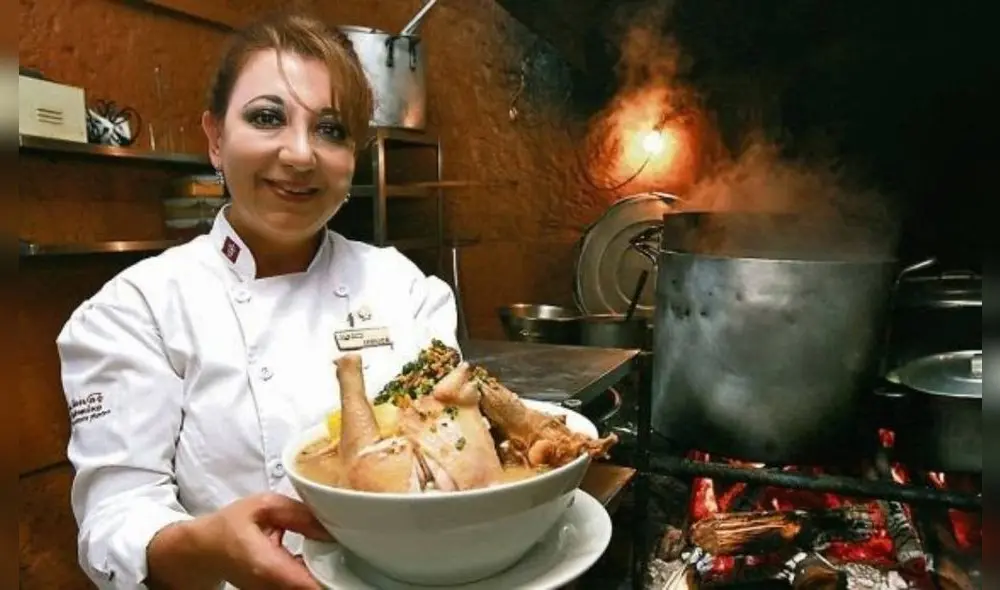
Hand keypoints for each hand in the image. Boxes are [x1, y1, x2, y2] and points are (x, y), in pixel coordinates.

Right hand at [147, 493, 332, 589]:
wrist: (202, 550)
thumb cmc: (229, 526)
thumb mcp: (263, 507)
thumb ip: (298, 514)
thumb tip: (330, 525)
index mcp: (268, 566)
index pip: (309, 584)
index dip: (334, 578)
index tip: (352, 563)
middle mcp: (270, 587)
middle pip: (313, 588)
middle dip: (335, 572)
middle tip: (350, 551)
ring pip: (307, 587)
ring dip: (324, 572)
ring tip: (335, 550)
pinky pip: (300, 585)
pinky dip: (311, 573)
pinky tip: (319, 556)